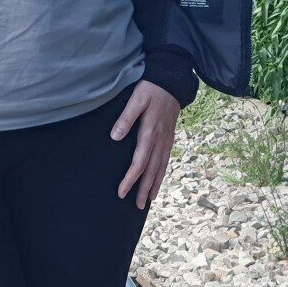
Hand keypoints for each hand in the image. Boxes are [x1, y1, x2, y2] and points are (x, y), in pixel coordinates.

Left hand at [111, 80, 179, 208]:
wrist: (172, 81)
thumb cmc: (151, 88)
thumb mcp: (136, 99)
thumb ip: (126, 118)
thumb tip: (115, 137)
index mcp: (150, 132)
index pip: (139, 162)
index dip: (130, 178)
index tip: (121, 192)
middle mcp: (160, 140)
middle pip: (151, 170)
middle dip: (144, 188)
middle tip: (136, 205)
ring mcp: (166, 140)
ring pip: (161, 167)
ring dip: (154, 184)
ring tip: (148, 200)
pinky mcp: (169, 137)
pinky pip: (166, 160)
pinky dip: (162, 173)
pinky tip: (158, 181)